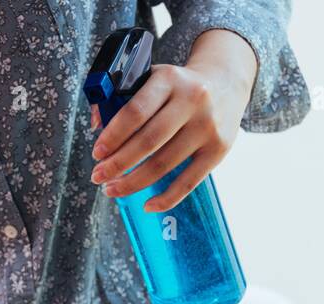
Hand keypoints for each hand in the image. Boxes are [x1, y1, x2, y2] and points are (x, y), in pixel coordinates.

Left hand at [89, 29, 256, 211]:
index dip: (113, 136)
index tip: (97, 153)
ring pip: (164, 164)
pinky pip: (189, 182)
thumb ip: (122, 96)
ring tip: (113, 189)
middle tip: (98, 176)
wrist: (226, 82)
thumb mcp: (153, 78)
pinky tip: (147, 205)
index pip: (135, 111)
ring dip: (133, 182)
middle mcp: (192, 101)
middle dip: (118, 164)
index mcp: (169, 80)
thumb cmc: (178, 87)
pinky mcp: (219, 149)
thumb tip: (98, 125)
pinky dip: (166, 198)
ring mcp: (207, 127)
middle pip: (148, 141)